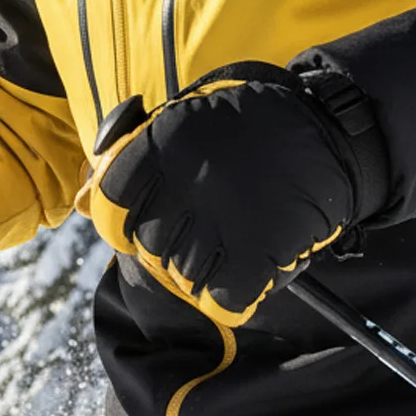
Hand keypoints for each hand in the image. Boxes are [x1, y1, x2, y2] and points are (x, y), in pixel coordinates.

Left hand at [81, 65, 383, 327]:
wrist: (332, 130)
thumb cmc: (251, 123)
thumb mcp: (186, 115)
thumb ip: (135, 152)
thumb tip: (84, 200)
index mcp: (158, 146)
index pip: (108, 206)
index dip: (124, 218)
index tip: (148, 216)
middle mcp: (181, 185)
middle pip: (149, 245)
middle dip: (171, 243)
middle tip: (207, 227)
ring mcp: (217, 223)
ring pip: (183, 276)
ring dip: (205, 269)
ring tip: (233, 242)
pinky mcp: (256, 256)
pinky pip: (223, 299)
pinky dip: (232, 296)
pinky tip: (250, 269)